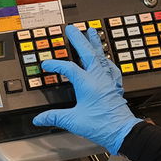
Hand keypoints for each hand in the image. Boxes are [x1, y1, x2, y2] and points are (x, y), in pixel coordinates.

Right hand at [32, 24, 141, 154]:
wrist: (121, 131)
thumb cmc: (101, 125)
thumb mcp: (73, 121)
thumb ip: (54, 117)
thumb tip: (39, 118)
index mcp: (87, 83)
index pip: (68, 68)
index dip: (56, 64)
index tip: (47, 64)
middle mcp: (99, 78)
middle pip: (88, 52)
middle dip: (78, 39)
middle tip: (72, 29)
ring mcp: (108, 80)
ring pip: (101, 56)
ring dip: (95, 43)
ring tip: (92, 32)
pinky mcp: (114, 86)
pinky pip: (111, 68)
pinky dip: (106, 60)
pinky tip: (106, 59)